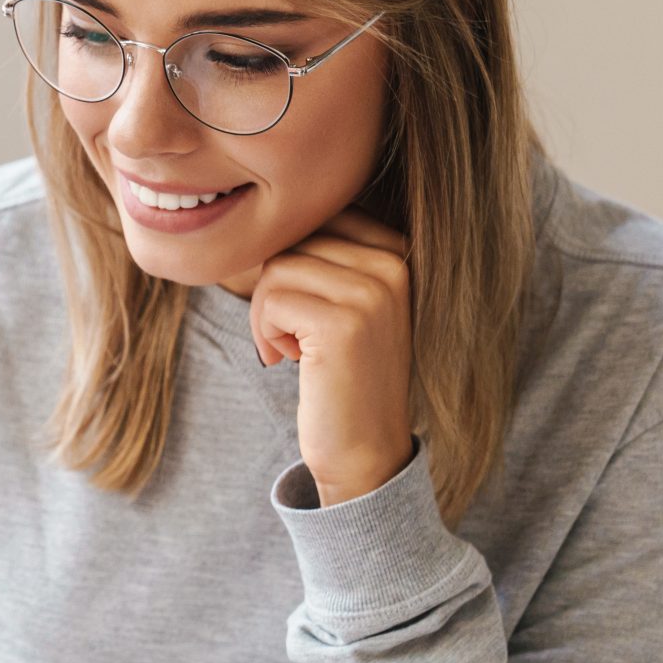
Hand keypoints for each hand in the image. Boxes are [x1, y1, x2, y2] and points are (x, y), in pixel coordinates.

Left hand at [247, 205, 415, 505]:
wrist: (365, 452)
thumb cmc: (342, 376)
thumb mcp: (344, 302)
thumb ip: (322, 253)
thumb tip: (264, 210)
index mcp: (398, 249)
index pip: (315, 219)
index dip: (291, 265)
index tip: (304, 312)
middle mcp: (395, 262)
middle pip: (293, 240)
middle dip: (275, 290)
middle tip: (291, 337)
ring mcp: (375, 291)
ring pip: (277, 267)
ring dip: (266, 313)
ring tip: (291, 349)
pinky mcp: (346, 324)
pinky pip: (272, 299)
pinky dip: (265, 332)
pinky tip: (288, 361)